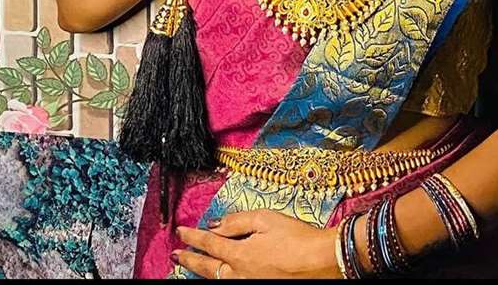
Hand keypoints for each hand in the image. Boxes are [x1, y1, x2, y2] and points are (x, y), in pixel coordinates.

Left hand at [173, 209, 342, 278]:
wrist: (321, 261)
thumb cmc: (296, 237)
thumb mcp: (265, 219)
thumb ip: (237, 221)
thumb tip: (215, 225)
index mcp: (240, 254)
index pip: (209, 243)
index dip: (193, 237)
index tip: (181, 232)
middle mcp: (240, 274)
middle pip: (207, 267)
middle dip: (189, 260)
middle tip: (176, 255)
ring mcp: (249, 284)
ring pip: (218, 279)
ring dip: (203, 271)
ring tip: (192, 264)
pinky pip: (233, 283)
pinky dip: (221, 278)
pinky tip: (220, 274)